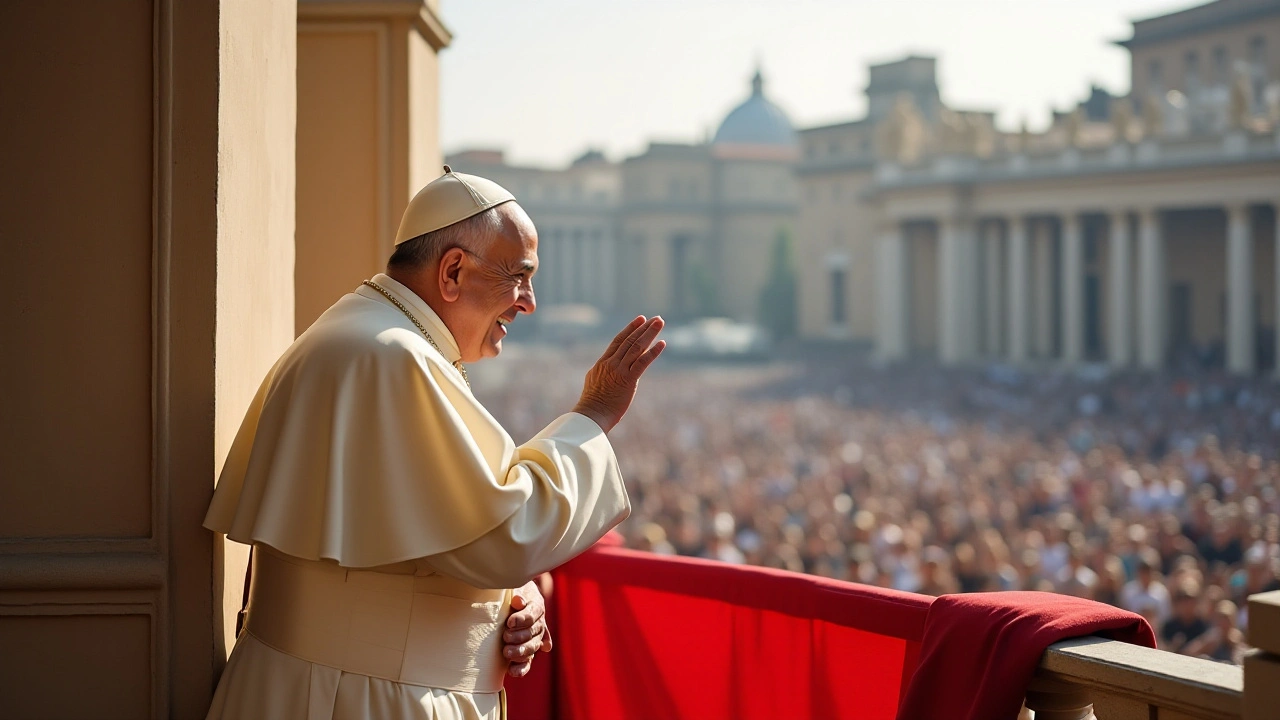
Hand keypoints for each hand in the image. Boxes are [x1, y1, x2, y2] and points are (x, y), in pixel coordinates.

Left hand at [503, 578, 551, 676]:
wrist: (505, 601)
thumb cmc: (508, 593)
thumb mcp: (513, 588)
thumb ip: (517, 594)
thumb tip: (518, 601)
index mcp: (536, 607)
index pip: (533, 615)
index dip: (522, 619)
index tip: (510, 622)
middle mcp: (538, 624)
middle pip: (533, 633)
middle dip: (519, 637)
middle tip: (505, 636)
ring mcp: (533, 640)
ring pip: (532, 648)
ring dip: (520, 652)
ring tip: (506, 652)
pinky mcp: (525, 652)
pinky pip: (527, 663)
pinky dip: (521, 668)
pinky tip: (511, 671)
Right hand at [573, 316, 665, 432]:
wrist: (591, 415)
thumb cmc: (592, 403)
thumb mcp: (593, 380)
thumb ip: (602, 370)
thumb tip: (606, 366)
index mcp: (602, 362)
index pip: (618, 341)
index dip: (630, 329)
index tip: (640, 319)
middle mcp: (611, 363)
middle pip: (629, 340)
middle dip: (644, 328)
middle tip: (656, 318)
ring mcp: (619, 370)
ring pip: (636, 347)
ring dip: (649, 334)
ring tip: (659, 322)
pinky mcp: (627, 380)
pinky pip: (642, 363)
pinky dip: (652, 352)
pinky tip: (662, 343)